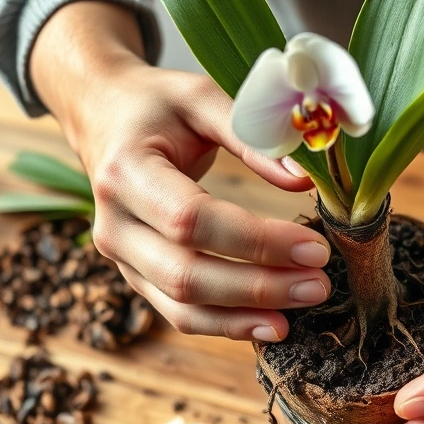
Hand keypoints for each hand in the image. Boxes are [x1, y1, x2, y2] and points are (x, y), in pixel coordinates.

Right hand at [30, 1, 331, 340]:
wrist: (102, 118)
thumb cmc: (156, 106)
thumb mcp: (201, 98)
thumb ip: (252, 134)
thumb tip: (306, 181)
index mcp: (125, 172)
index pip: (193, 220)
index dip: (257, 241)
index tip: (314, 246)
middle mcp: (114, 224)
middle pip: (187, 274)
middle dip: (259, 286)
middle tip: (321, 284)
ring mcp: (122, 258)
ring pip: (182, 306)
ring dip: (247, 315)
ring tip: (304, 307)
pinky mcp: (137, 276)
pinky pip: (181, 313)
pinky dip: (227, 325)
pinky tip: (272, 324)